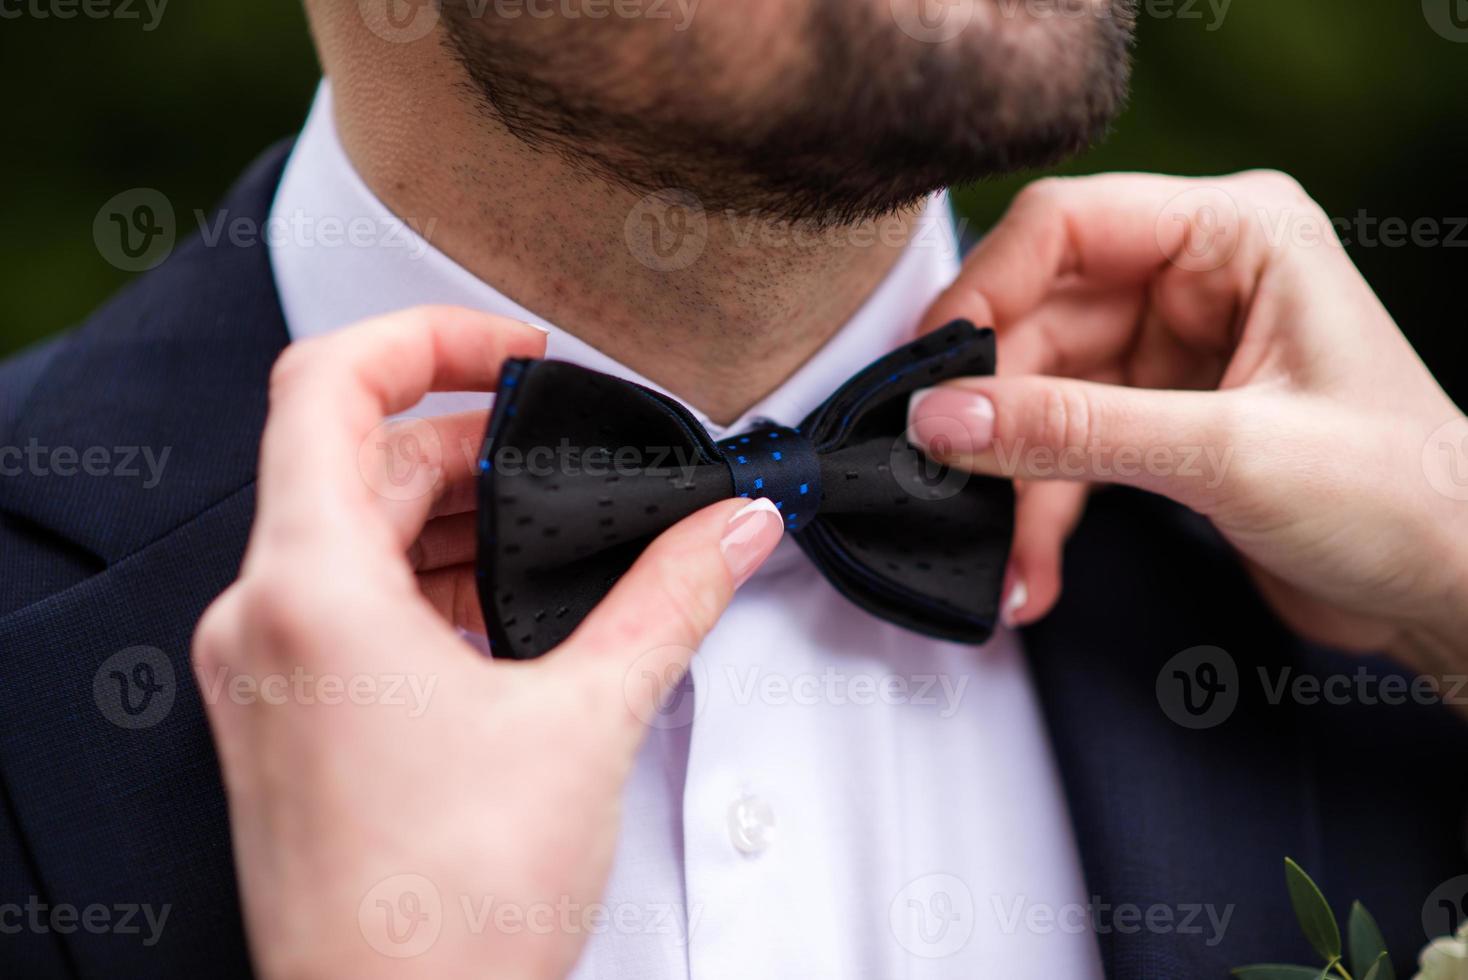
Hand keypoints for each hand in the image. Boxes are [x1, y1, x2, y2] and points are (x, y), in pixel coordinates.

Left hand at [192, 306, 783, 979]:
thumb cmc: (445, 916)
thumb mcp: (585, 723)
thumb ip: (669, 601)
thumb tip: (731, 530)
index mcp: (309, 591)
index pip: (329, 383)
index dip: (431, 338)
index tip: (515, 355)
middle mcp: (261, 622)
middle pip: (355, 458)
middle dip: (471, 442)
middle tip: (564, 456)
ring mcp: (265, 674)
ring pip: (352, 532)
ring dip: (453, 514)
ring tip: (552, 534)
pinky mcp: (287, 720)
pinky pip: (347, 603)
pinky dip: (428, 580)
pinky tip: (509, 610)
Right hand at [909, 172, 1467, 672]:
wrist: (1453, 589)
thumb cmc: (1404, 497)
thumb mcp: (1227, 454)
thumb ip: (1073, 431)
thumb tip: (945, 416)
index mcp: (1237, 234)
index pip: (1066, 225)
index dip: (985, 291)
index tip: (930, 371)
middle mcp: (1200, 279)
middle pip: (1040, 318)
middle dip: (994, 409)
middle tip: (946, 471)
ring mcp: (1176, 351)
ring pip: (1042, 394)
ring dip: (1012, 479)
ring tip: (1003, 548)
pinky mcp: (1160, 418)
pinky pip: (1066, 447)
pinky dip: (1042, 508)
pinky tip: (1033, 566)